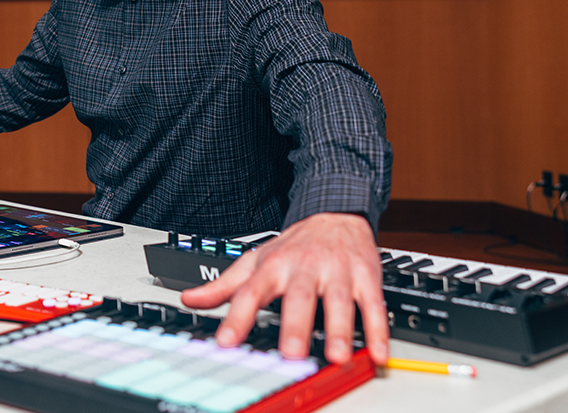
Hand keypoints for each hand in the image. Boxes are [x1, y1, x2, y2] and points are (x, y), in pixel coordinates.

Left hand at [180, 212, 388, 365]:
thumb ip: (224, 285)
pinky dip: (378, 330)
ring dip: (340, 329)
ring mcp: (337, 272)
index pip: (251, 292)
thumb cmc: (293, 245)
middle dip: (295, 325)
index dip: (237, 317)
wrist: (335, 212)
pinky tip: (378, 352)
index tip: (226, 341)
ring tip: (337, 356)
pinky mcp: (366, 277)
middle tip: (291, 353)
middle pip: (299, 297)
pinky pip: (374, 305)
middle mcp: (305, 268)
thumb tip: (189, 299)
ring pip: (339, 301)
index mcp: (273, 266)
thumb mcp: (255, 260)